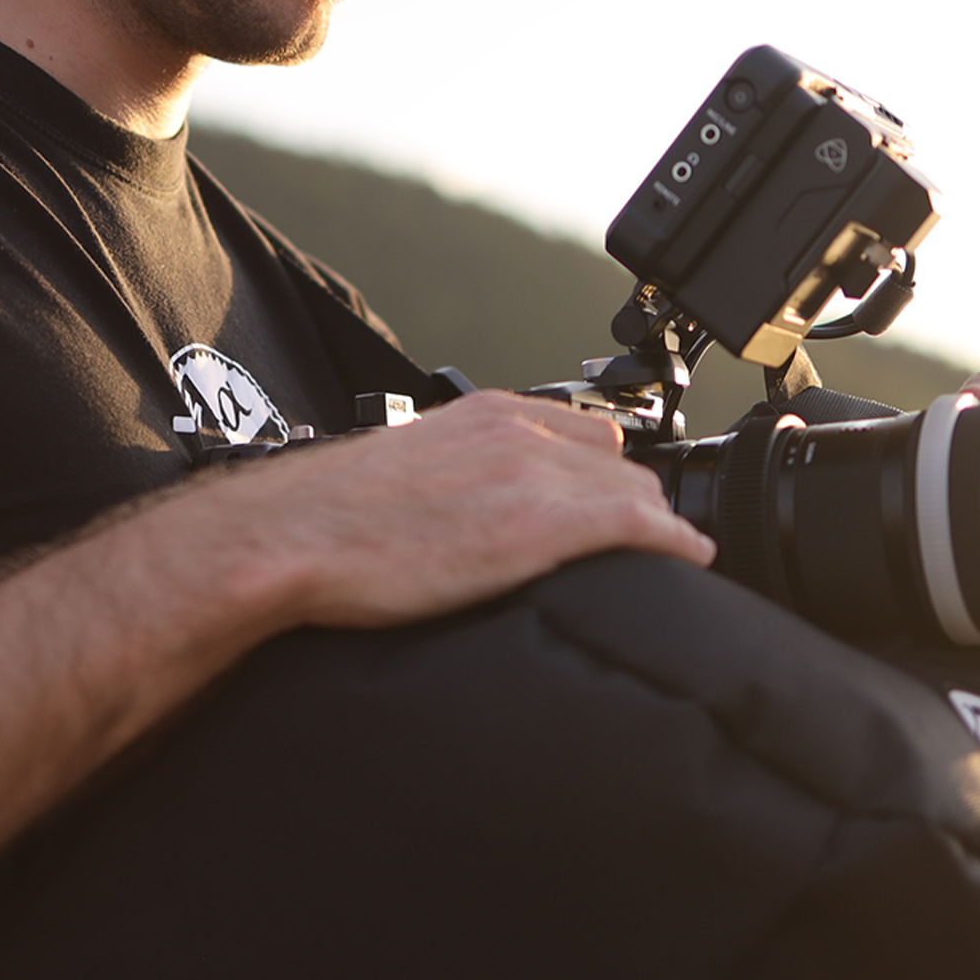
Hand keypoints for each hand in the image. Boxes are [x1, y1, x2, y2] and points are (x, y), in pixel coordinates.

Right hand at [184, 389, 715, 630]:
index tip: (610, 508)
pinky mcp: (543, 523)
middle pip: (620, 461)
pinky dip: (675, 547)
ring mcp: (534, 472)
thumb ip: (452, 473)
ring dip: (648, 529)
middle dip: (631, 504)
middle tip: (635, 551)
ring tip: (653, 567)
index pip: (584, 430)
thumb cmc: (330, 519)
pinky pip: (645, 526)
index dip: (604, 477)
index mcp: (484, 413)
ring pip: (638, 491)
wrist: (291, 538)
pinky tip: (688, 566)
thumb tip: (461, 511)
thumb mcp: (404, 471)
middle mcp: (518, 430)